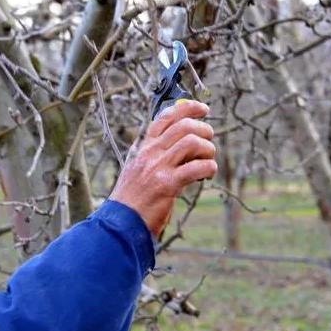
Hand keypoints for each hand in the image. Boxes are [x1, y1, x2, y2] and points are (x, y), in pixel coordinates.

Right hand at [110, 100, 216, 237]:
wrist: (121, 222)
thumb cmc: (133, 199)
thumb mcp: (137, 169)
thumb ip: (154, 155)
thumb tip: (178, 142)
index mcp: (144, 147)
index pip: (166, 117)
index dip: (188, 108)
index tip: (203, 108)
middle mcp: (150, 153)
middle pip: (184, 125)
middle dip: (204, 129)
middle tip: (209, 140)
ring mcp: (158, 167)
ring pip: (192, 142)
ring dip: (208, 149)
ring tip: (209, 160)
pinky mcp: (167, 184)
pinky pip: (196, 167)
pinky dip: (208, 167)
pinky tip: (208, 174)